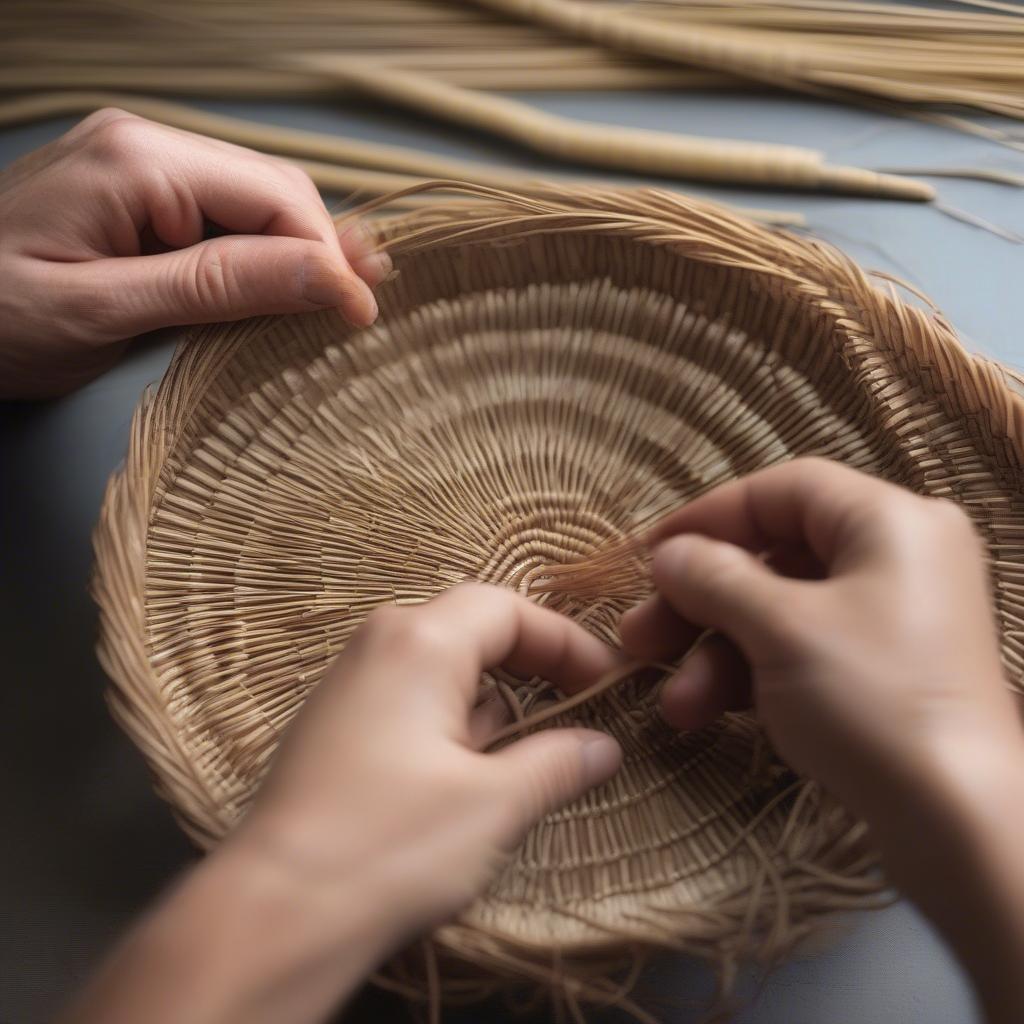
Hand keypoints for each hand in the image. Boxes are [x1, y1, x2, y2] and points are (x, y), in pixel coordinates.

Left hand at [0, 108, 388, 397]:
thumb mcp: (105, 311)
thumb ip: (218, 287)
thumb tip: (327, 277)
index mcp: (137, 160)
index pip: (271, 198)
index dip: (327, 257)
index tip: (361, 317)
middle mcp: (145, 145)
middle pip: (272, 191)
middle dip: (323, 250)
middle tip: (363, 313)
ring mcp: (142, 166)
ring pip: (256, 203)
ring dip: (300, 254)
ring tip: (341, 302)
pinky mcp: (139, 196)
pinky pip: (223, 218)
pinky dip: (262, 256)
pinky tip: (287, 286)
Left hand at [240, 582, 622, 936]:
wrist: (276, 911)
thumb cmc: (388, 846)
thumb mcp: (493, 804)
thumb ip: (556, 763)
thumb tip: (602, 747)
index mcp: (420, 642)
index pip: (509, 609)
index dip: (566, 641)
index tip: (608, 681)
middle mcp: (378, 644)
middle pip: (473, 629)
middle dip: (531, 666)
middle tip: (578, 705)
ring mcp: (348, 682)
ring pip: (440, 666)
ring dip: (491, 699)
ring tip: (525, 750)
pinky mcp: (333, 724)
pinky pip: (408, 697)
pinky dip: (451, 719)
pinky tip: (466, 771)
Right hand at [621, 457, 1019, 824]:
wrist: (960, 827)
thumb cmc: (871, 701)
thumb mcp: (780, 629)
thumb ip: (714, 578)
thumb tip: (667, 553)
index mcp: (890, 522)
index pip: (783, 491)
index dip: (708, 516)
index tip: (648, 553)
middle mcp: (898, 559)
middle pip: (774, 557)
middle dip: (699, 602)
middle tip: (639, 636)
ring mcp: (892, 621)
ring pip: (780, 614)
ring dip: (716, 653)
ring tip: (674, 702)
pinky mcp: (883, 674)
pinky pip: (802, 652)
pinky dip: (752, 677)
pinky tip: (704, 714)